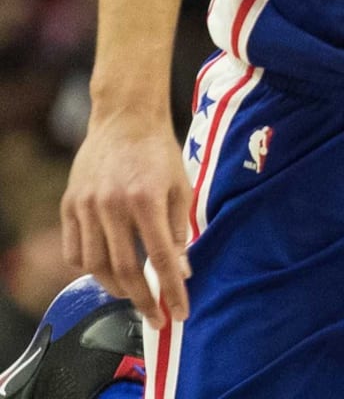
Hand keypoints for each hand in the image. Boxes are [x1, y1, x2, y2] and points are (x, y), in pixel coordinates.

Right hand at [61, 110, 192, 328]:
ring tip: (132, 293)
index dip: (171, 290)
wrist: (126, 118)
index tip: (179, 312)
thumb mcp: (181, 185)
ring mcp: (86, 206)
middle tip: (154, 318)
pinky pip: (74, 250)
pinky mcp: (69, 205)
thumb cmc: (158, 152)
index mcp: (146, 199)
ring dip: (114, 287)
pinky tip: (105, 269)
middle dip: (142, 300)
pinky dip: (89, 267)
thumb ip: (179, 229)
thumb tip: (181, 271)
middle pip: (123, 270)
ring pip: (94, 266)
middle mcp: (112, 205)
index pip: (159, 258)